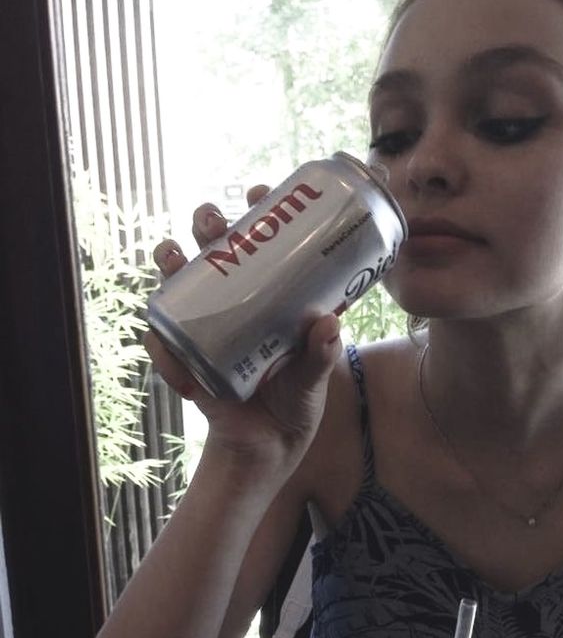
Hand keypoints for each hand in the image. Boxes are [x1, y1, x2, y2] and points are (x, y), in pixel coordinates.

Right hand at [143, 186, 342, 478]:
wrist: (267, 444)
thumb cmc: (296, 401)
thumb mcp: (314, 376)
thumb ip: (321, 355)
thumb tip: (327, 323)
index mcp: (272, 298)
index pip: (263, 244)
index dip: (258, 213)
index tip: (259, 193)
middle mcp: (238, 303)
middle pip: (216, 251)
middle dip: (208, 226)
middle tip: (212, 222)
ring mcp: (209, 327)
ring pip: (181, 283)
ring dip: (170, 263)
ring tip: (173, 257)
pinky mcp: (188, 358)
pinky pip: (165, 343)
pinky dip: (160, 342)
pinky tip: (162, 339)